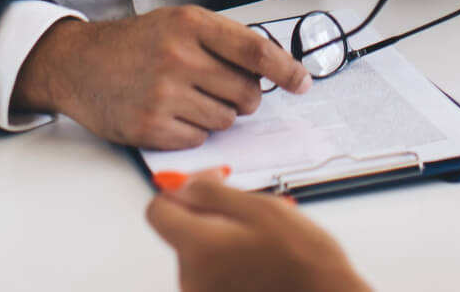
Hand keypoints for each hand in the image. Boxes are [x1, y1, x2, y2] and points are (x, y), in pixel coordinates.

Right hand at [15, 6, 310, 148]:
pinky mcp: (150, 127)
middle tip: (219, 89)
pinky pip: (200, 139)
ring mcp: (163, 94)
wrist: (78, 63)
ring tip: (186, 98)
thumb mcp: (179, 24)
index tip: (302, 82)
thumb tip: (273, 70)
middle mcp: (178, 56)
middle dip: (244, 97)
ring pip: (226, 119)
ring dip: (216, 114)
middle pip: (247, 92)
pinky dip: (192, 132)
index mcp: (190, 24)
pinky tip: (170, 114)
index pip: (255, 49)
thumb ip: (223, 41)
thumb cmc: (134, 44)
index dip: (285, 69)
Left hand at [146, 168, 374, 291]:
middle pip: (180, 229)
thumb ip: (210, 193)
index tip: (207, 182)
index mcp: (198, 247)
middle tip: (246, 203)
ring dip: (223, 231)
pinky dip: (229, 254)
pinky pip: (212, 269)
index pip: (157, 210)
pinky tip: (260, 251)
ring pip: (199, 248)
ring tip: (261, 230)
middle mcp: (193, 277)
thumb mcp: (258, 207)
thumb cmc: (302, 258)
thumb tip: (180, 185)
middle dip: (207, 210)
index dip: (180, 188)